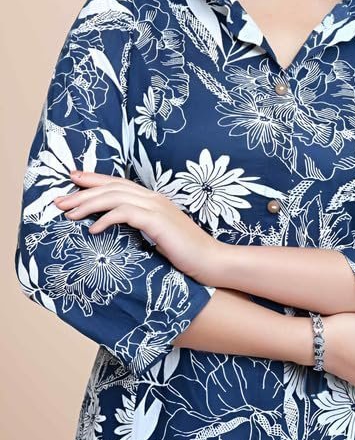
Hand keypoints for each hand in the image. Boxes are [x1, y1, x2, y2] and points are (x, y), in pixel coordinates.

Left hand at [53, 170, 221, 284]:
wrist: (210, 260)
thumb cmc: (185, 252)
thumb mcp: (158, 234)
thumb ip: (141, 225)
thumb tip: (118, 227)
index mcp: (153, 199)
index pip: (118, 183)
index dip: (94, 179)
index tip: (72, 179)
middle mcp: (153, 198)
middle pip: (112, 187)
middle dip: (83, 191)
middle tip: (59, 199)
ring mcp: (156, 208)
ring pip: (114, 197)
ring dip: (88, 204)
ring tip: (69, 213)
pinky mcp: (157, 221)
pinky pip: (125, 214)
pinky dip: (106, 218)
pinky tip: (92, 229)